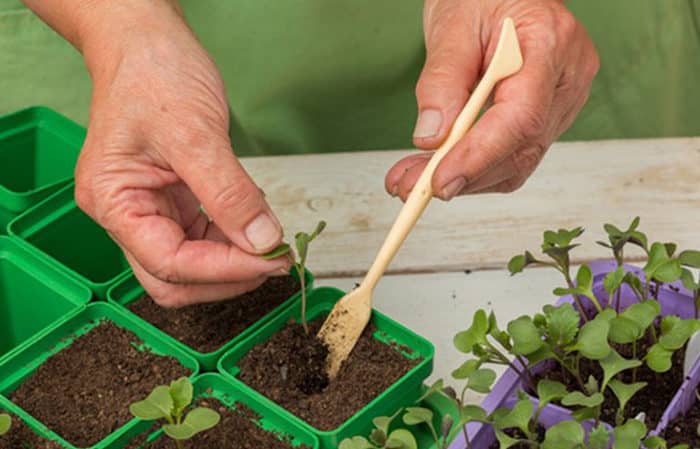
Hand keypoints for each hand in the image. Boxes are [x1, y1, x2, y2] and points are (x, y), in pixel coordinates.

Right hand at [71, 1, 289, 306]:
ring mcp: (150, 209)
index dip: (224, 270)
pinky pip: (204, 236)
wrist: (147, 42)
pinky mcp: (172, 200)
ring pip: (192, 263)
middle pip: (175, 278)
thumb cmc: (153, 74)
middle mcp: (126, 213)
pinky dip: (232, 238)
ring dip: (233, 261)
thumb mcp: (195, 134)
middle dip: (226, 277)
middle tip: (273, 261)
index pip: (170, 263)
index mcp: (113, 202)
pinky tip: (254, 221)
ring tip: (270, 240)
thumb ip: (229, 194)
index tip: (270, 260)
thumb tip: (262, 242)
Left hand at [386, 0, 598, 199]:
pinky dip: (474, 169)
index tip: (438, 181)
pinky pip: (514, 155)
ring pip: (517, 161)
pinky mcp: (547, 116)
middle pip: (520, 148)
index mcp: (551, 44)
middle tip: (409, 188)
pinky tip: (438, 170)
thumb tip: (431, 138)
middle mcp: (567, 78)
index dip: (479, 156)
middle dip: (461, 175)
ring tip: (412, 181)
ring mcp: (561, 101)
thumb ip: (442, 80)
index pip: (521, 117)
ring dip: (463, 179)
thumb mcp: (453, 23)